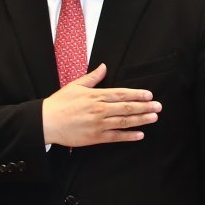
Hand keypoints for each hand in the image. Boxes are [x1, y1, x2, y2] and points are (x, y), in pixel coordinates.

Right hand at [41, 64, 160, 146]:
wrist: (45, 122)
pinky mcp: (95, 137)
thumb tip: (104, 67)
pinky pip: (115, 136)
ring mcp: (98, 124)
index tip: (149, 94)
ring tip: (154, 117)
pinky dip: (129, 135)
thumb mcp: (75, 86)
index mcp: (95, 96)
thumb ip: (92, 78)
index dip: (137, 94)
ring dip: (141, 119)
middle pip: (126, 107)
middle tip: (158, 106)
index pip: (121, 94)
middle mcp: (99, 109)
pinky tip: (140, 134)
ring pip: (124, 121)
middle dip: (144, 107)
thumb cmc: (59, 103)